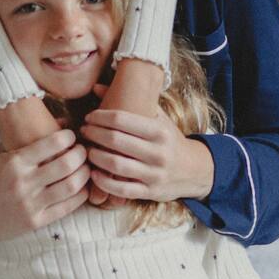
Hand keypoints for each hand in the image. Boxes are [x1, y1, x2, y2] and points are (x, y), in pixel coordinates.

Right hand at [0, 129, 89, 247]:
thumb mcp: (2, 155)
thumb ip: (27, 138)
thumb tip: (62, 120)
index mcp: (15, 162)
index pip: (52, 143)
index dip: (68, 137)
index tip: (71, 136)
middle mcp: (23, 182)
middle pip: (66, 164)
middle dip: (81, 154)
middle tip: (84, 151)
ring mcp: (30, 204)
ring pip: (71, 186)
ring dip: (84, 174)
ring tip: (85, 168)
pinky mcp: (36, 221)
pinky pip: (67, 207)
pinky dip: (80, 196)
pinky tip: (82, 188)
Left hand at [80, 106, 215, 206]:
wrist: (195, 170)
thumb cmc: (169, 140)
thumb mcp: (158, 119)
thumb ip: (131, 102)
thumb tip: (97, 86)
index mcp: (159, 131)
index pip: (122, 119)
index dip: (100, 117)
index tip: (89, 117)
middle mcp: (158, 152)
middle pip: (115, 140)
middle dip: (94, 134)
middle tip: (84, 131)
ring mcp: (154, 174)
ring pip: (116, 165)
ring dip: (96, 157)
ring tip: (87, 151)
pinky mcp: (150, 192)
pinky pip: (121, 190)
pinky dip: (104, 182)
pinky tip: (94, 174)